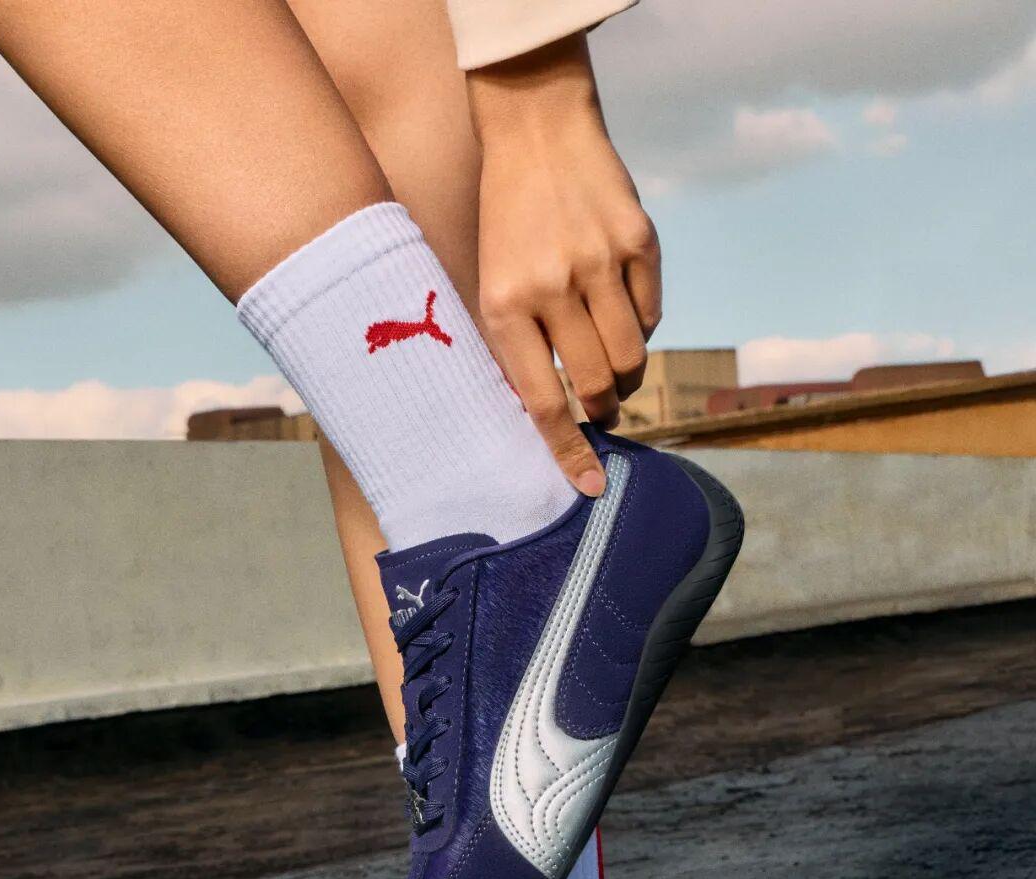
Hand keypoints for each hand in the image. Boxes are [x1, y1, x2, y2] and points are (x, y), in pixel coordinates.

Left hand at [468, 33, 660, 495]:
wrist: (535, 130)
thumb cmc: (507, 222)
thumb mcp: (490, 284)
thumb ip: (517, 346)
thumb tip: (551, 419)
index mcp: (505, 307)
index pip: (543, 402)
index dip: (569, 451)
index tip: (590, 487)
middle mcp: (553, 287)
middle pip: (597, 384)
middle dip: (602, 406)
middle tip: (600, 405)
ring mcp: (599, 262)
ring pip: (631, 356)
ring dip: (625, 373)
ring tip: (611, 362)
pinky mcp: (639, 241)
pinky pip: (651, 313)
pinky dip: (639, 324)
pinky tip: (618, 305)